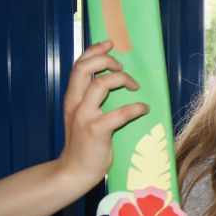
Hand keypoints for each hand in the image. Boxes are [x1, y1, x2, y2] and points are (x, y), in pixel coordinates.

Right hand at [56, 40, 148, 188]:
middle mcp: (75, 103)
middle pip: (84, 68)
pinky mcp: (96, 131)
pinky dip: (135, 108)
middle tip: (121, 66)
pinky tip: (143, 108)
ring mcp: (84, 116)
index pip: (78, 65)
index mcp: (72, 98)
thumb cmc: (84, 144)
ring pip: (100, 85)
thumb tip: (113, 83)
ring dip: (121, 80)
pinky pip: (119, 114)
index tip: (109, 44)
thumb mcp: (82, 117)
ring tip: (134, 86)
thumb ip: (91, 100)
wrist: (74, 171)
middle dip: (105, 60)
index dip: (94, 51)